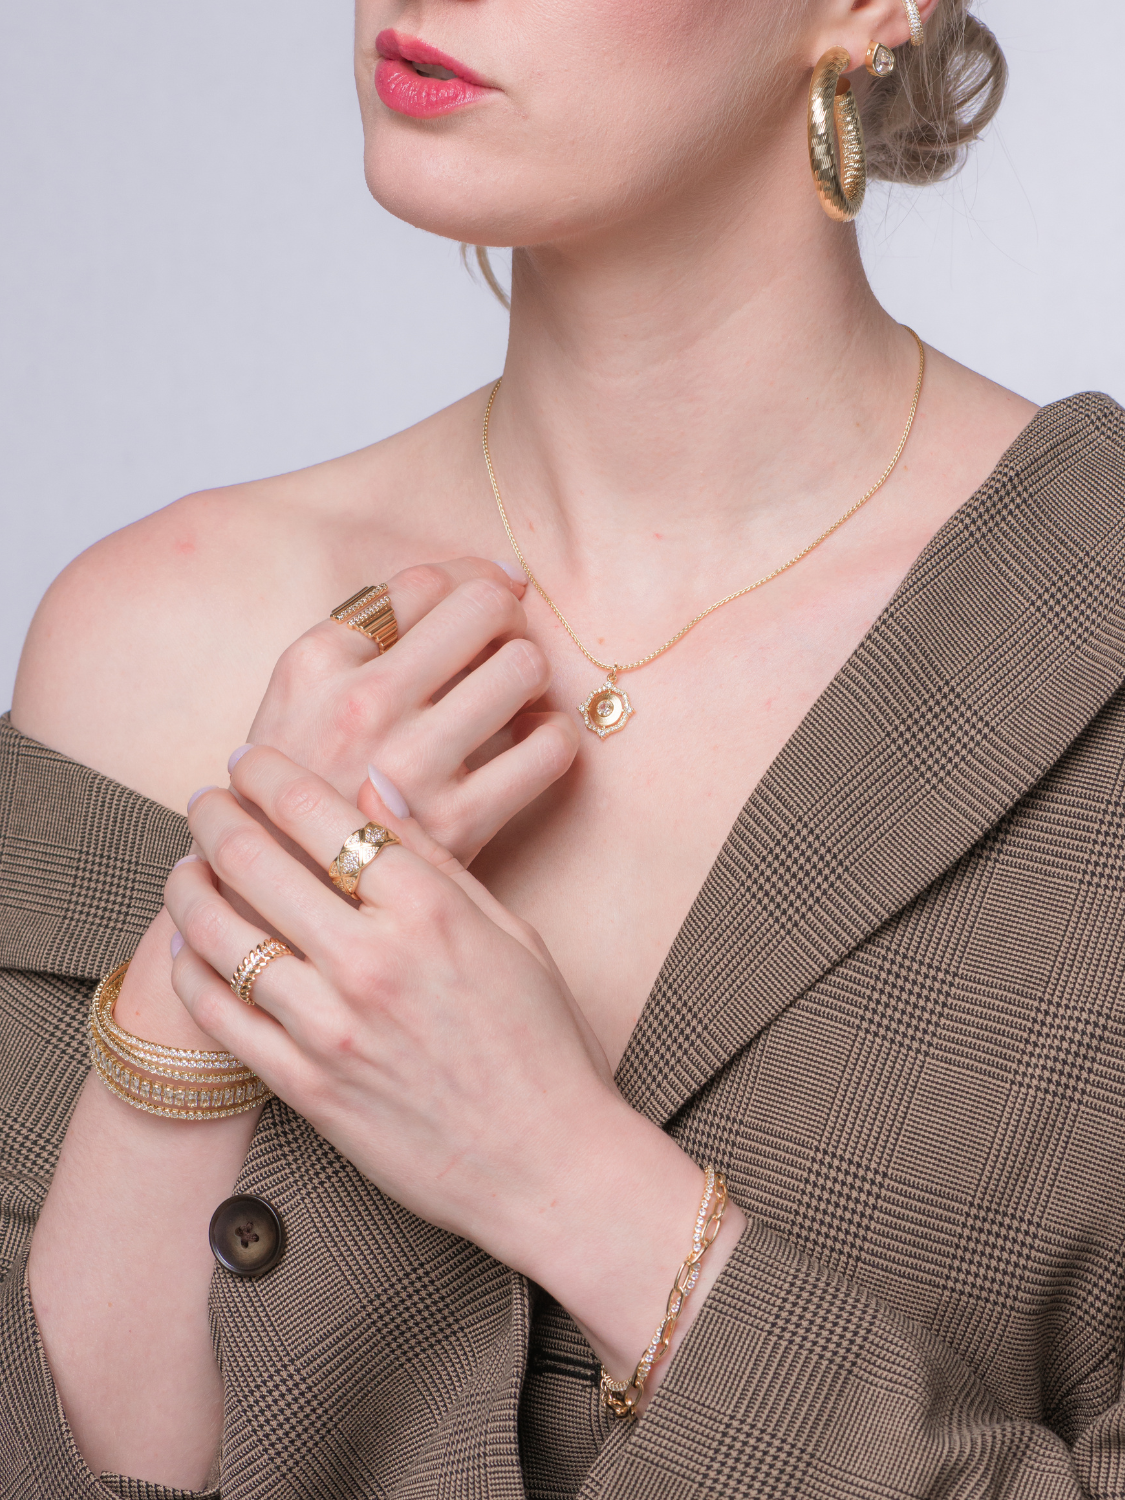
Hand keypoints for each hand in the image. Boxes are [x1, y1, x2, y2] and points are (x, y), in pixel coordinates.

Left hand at [165, 748, 743, 1391]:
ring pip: (223, 936)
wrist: (549, 1165)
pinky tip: (190, 947)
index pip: (324, 816)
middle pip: (258, 862)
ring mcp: (333, 1029)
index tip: (251, 764)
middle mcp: (373, 961)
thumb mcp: (511, 933)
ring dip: (190, 888)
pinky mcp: (307, 1088)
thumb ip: (437, 860)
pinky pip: (223, 1018)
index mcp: (430, 911)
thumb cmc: (543, 1046)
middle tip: (205, 804)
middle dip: (217, 819)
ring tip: (185, 869)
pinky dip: (192, 972)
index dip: (272, 779)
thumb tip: (378, 791)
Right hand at [244, 559, 578, 863]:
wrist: (280, 893)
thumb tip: (494, 576)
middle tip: (501, 646)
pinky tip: (526, 747)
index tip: (484, 603)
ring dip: (531, 674)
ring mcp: (409, 766)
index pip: (426, 582)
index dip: (471, 581)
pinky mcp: (457, 824)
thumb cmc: (303, 781)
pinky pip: (549, 748)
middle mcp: (361, 706)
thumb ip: (372, 632)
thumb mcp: (300, 692)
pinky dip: (553, 738)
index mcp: (315, 662)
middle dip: (507, 619)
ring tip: (512, 698)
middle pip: (485, 608)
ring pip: (524, 668)